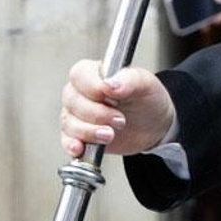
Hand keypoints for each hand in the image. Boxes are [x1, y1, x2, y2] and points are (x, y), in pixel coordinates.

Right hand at [59, 59, 174, 158]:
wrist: (154, 125)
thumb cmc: (147, 98)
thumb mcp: (146, 84)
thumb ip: (129, 79)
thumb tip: (109, 84)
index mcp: (95, 73)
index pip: (79, 74)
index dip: (92, 87)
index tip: (112, 96)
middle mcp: (81, 92)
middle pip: (73, 100)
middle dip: (97, 114)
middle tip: (120, 120)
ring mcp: (77, 114)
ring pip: (69, 122)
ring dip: (89, 131)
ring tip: (110, 135)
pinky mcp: (78, 135)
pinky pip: (66, 140)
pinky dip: (72, 144)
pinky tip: (80, 148)